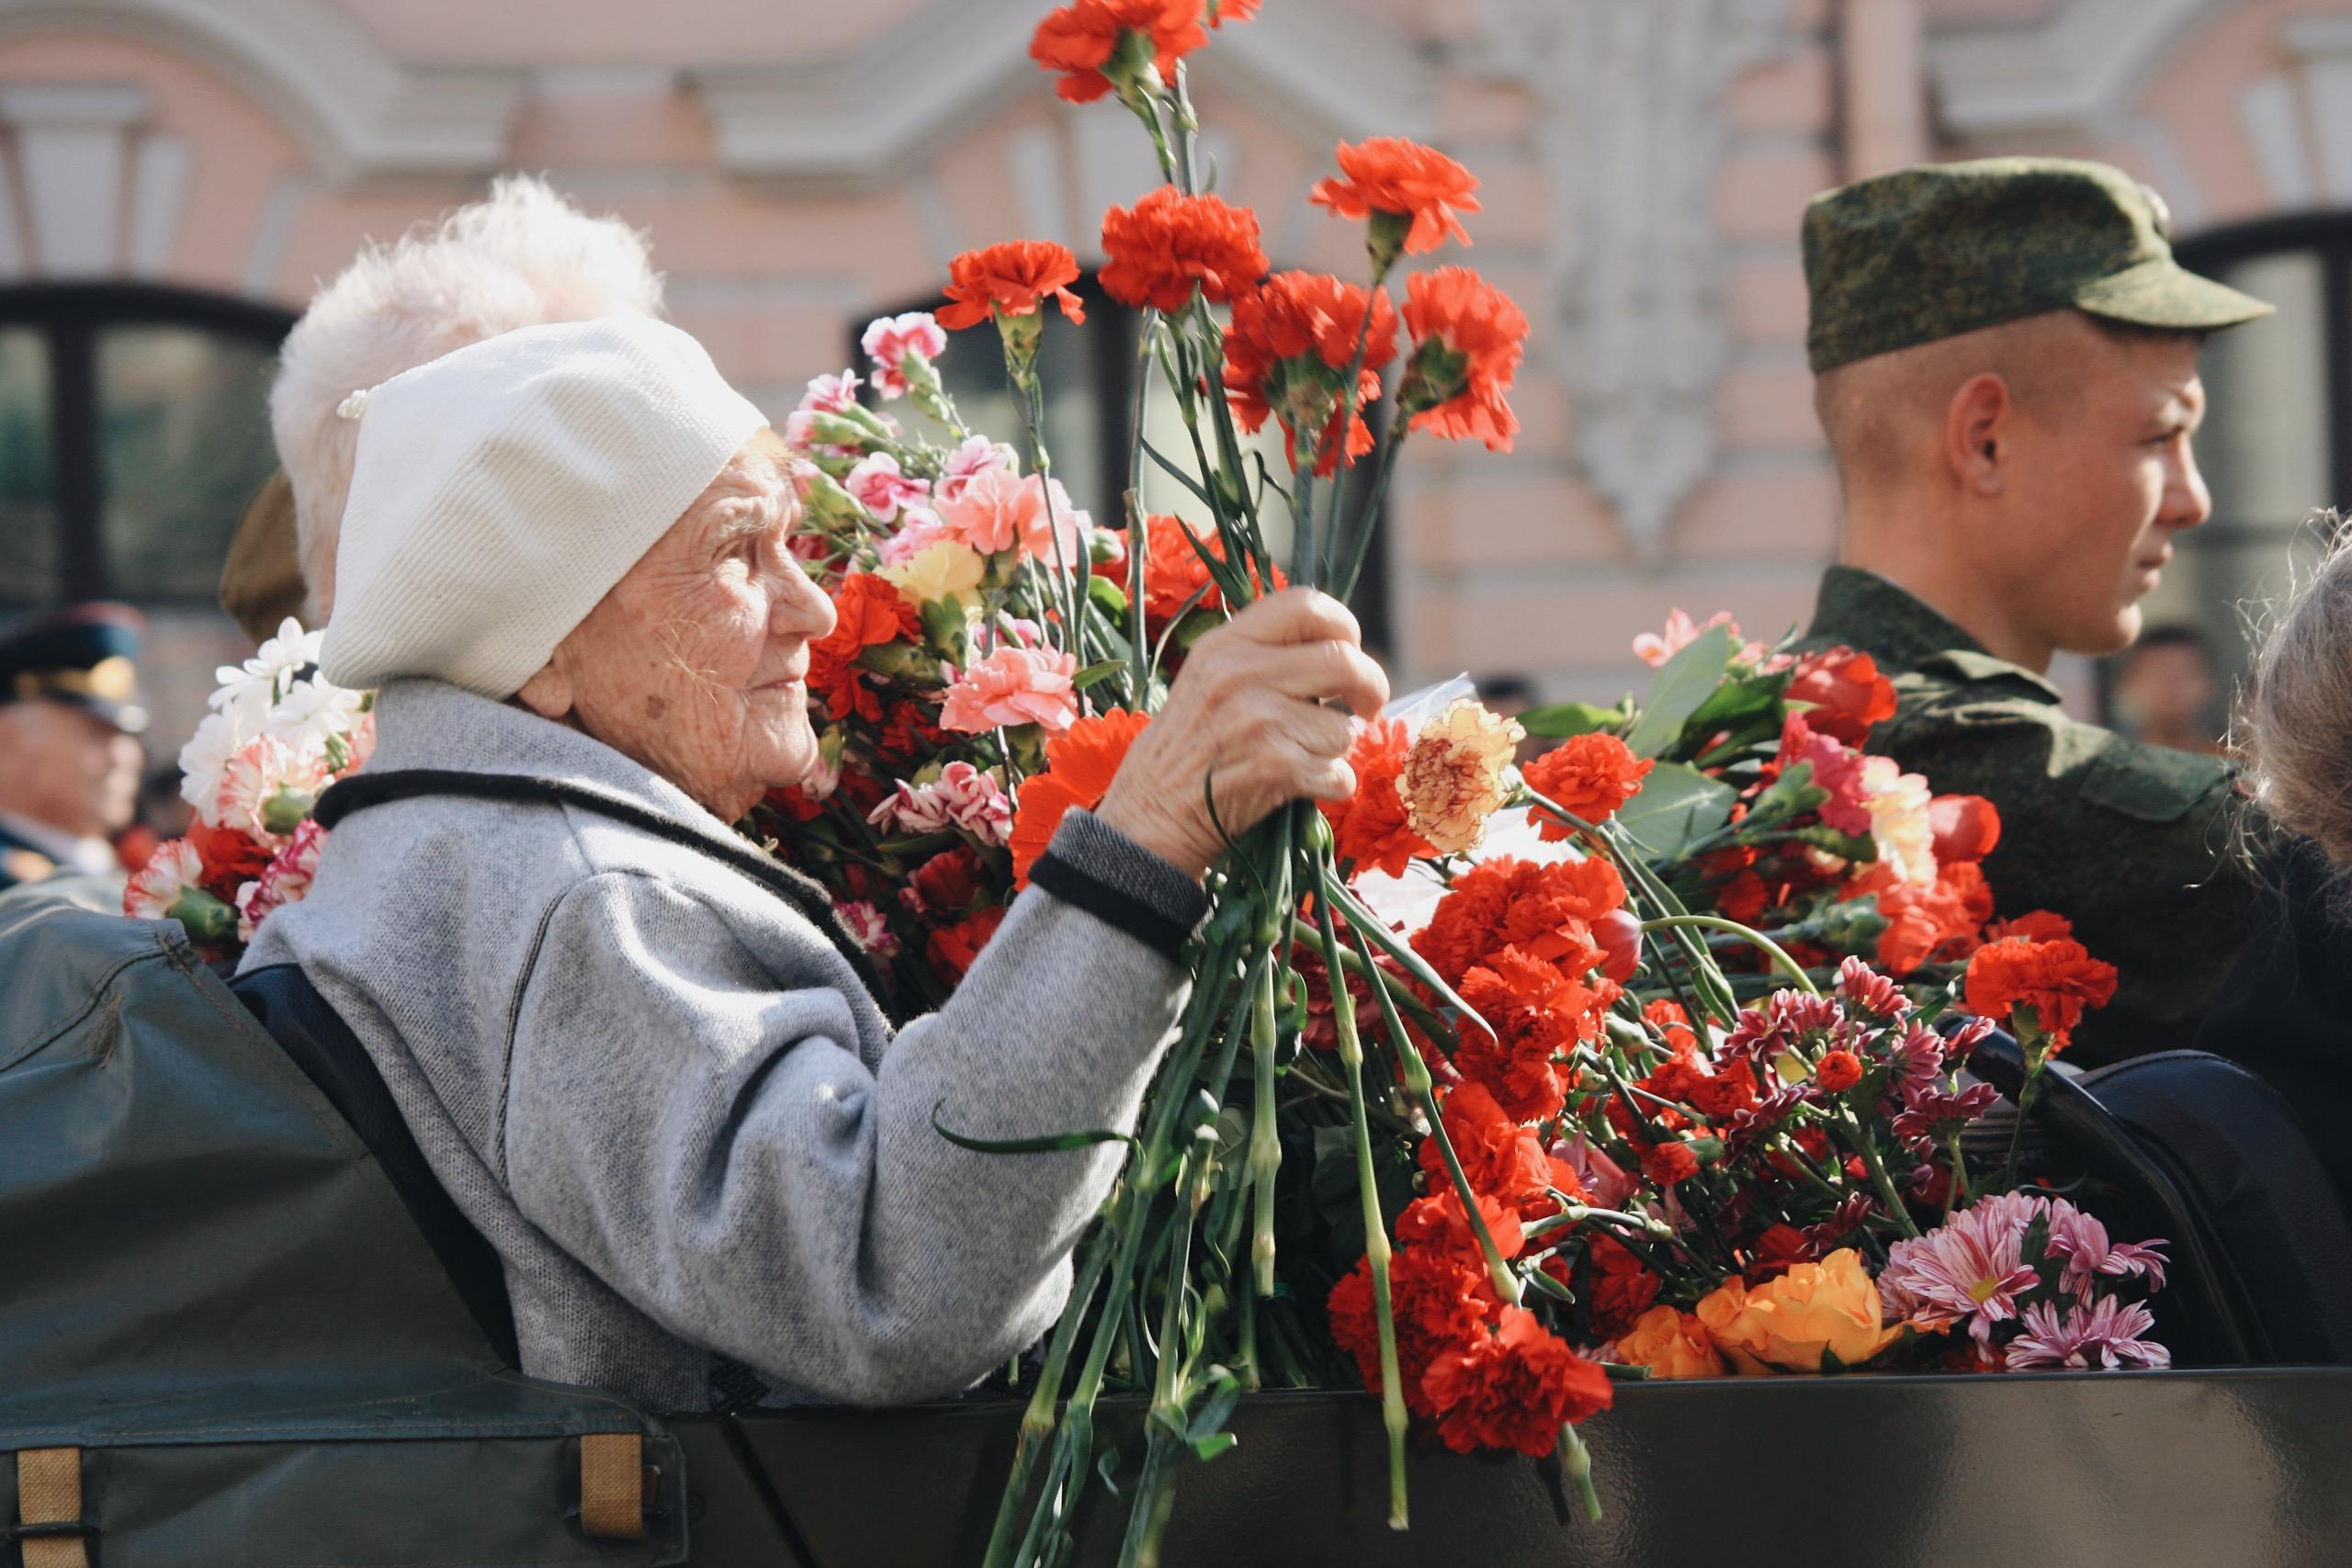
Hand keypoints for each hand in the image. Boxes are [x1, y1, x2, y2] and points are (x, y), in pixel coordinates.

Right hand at [1095, 588, 1389, 879]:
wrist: (1149, 817)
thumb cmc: (1187, 750)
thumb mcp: (1207, 680)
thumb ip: (1262, 655)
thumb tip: (1339, 649)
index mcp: (1225, 644)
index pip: (1306, 604)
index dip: (1343, 625)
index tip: (1349, 651)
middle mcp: (1240, 674)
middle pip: (1343, 660)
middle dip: (1371, 686)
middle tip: (1367, 707)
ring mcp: (1259, 721)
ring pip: (1345, 728)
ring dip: (1337, 750)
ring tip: (1302, 758)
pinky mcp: (1275, 767)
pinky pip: (1339, 773)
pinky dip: (1332, 786)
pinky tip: (1300, 787)